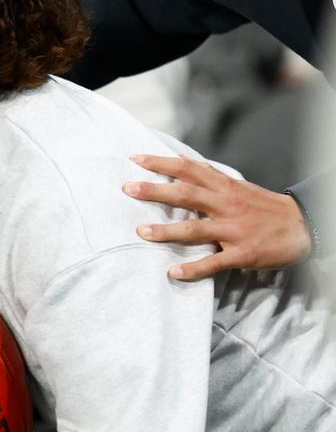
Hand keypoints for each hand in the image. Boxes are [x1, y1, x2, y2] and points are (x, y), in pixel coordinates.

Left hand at [124, 155, 311, 279]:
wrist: (304, 226)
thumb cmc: (263, 207)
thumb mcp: (238, 187)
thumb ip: (211, 181)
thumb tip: (181, 167)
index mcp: (225, 187)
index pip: (189, 169)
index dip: (162, 162)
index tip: (136, 158)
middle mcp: (227, 205)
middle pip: (186, 194)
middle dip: (155, 191)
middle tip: (128, 188)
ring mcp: (234, 229)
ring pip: (195, 228)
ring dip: (166, 230)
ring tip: (141, 232)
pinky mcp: (243, 253)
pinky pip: (215, 262)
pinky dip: (194, 268)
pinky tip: (174, 272)